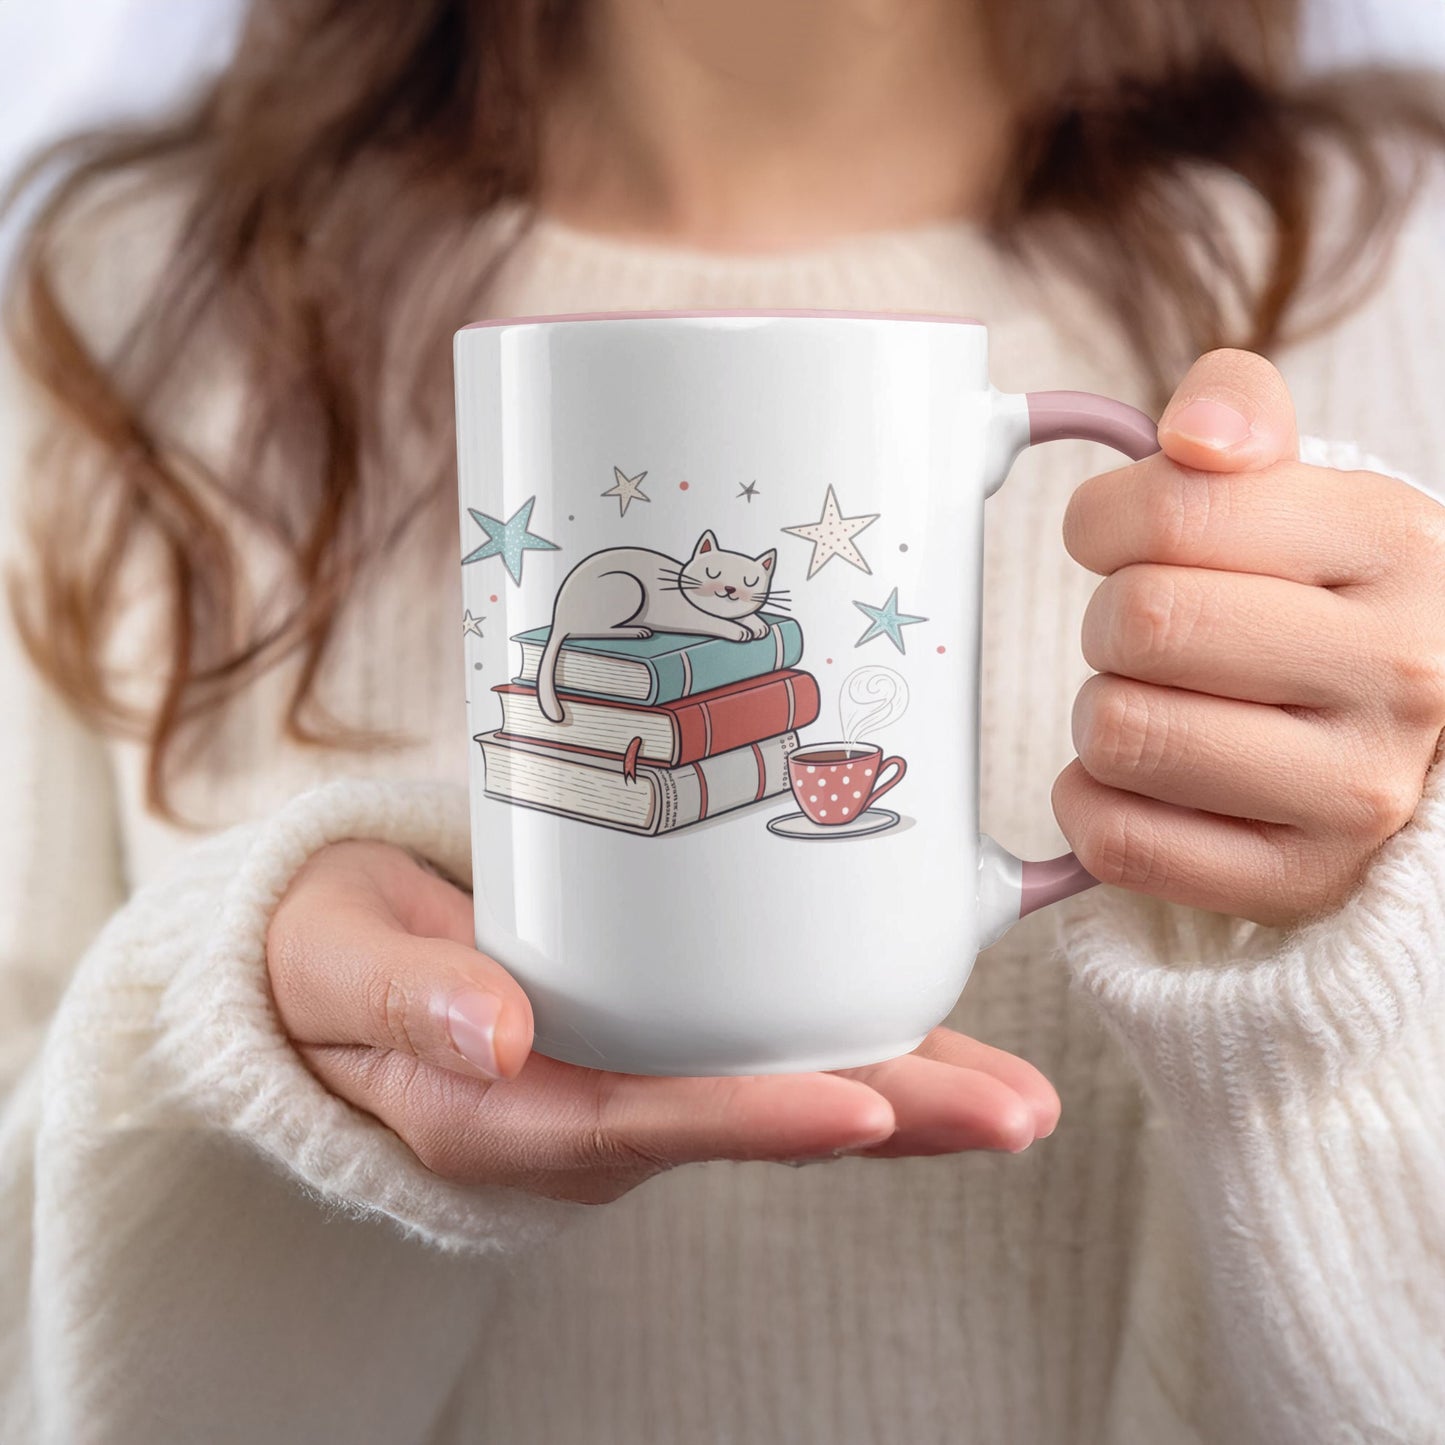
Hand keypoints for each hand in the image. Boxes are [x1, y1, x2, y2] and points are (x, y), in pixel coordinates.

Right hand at [266, 841, 1059, 1204]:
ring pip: (780, 1090)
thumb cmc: (329, 960)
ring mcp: (632, 1080)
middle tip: (1014, 1113)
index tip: (862, 1109)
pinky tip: (933, 1019)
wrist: (331, 967)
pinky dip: (855, 1038)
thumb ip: (403, 998)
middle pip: (751, 1119)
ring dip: (903, 1089)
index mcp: (508, 1112)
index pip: (645, 1123)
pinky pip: (763, 1047)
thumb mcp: (334, 964)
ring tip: (1018, 1093)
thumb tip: (493, 1033)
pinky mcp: (655, 1038)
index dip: (756, 1119)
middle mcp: (591, 1112)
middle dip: (888, 1119)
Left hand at [1055, 349, 1444, 929]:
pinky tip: (1138, 780)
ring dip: (1101, 712)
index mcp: (1395, 543)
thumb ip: (1238, 413)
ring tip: (1154, 703)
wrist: (1414, 735)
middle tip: (1144, 633)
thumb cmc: (1326, 601)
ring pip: (1119, 733)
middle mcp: (1399, 672)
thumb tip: (1191, 435)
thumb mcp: (1306, 488)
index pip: (1172, 513)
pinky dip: (1092, 803)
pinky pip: (1119, 841)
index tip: (1116, 539)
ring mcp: (1356, 792)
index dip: (1102, 522)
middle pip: (1138, 624)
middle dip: (1107, 620)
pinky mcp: (1298, 881)